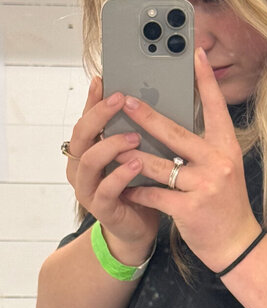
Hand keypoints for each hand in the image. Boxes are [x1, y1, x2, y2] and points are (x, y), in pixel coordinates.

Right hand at [64, 77, 159, 257]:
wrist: (139, 228)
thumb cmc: (138, 187)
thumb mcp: (135, 154)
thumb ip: (133, 131)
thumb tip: (145, 98)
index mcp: (87, 151)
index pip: (85, 118)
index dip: (92, 99)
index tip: (104, 79)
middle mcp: (81, 168)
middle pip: (81, 134)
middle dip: (99, 114)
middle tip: (121, 100)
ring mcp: (88, 189)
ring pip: (89, 160)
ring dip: (111, 144)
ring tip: (134, 136)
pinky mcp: (102, 208)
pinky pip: (106, 189)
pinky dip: (121, 174)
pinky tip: (137, 163)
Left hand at [117, 47, 260, 272]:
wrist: (236, 245)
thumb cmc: (226, 205)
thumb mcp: (224, 170)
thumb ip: (204, 148)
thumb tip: (172, 126)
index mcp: (227, 149)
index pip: (216, 108)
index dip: (205, 80)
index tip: (195, 54)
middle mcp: (218, 163)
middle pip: (176, 133)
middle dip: (147, 116)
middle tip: (125, 100)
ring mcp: (204, 186)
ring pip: (158, 165)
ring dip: (130, 156)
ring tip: (110, 146)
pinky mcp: (189, 209)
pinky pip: (154, 195)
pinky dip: (136, 191)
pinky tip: (123, 187)